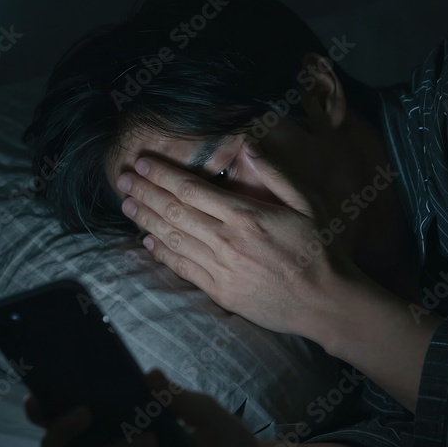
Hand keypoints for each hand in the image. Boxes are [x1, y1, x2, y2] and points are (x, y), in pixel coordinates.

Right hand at [25, 370, 263, 446]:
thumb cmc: (219, 437)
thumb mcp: (204, 410)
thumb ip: (177, 396)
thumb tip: (149, 376)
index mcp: (110, 421)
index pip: (59, 415)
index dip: (42, 409)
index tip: (42, 397)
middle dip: (63, 431)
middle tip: (89, 412)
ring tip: (152, 441)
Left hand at [118, 142, 355, 336]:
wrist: (324, 301)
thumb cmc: (319, 249)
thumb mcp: (306, 203)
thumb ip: (275, 174)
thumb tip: (249, 146)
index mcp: (245, 216)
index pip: (191, 190)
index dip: (162, 174)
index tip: (143, 162)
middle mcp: (227, 241)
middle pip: (174, 212)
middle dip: (144, 192)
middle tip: (122, 177)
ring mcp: (221, 268)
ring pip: (173, 239)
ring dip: (146, 220)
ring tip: (127, 204)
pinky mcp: (220, 291)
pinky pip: (183, 268)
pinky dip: (162, 253)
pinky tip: (148, 241)